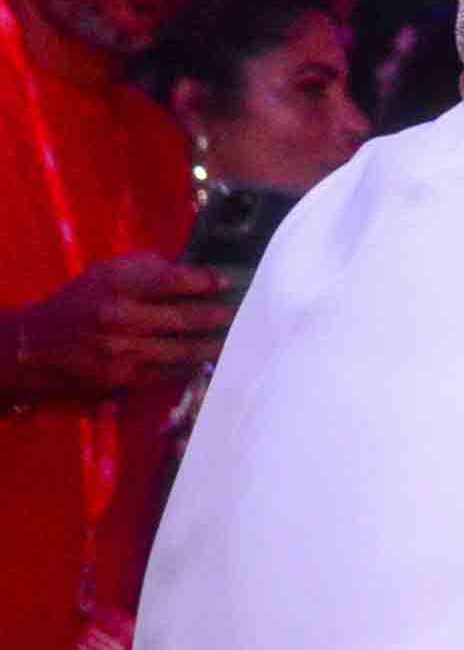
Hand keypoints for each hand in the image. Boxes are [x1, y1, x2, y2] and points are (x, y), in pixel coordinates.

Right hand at [8, 253, 229, 399]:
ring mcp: (124, 352)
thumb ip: (143, 269)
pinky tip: (210, 360)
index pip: (170, 280)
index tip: (228, 281)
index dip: (204, 281)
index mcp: (114, 286)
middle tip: (242, 313)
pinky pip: (172, 372)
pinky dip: (193, 366)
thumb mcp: (102, 275)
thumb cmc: (78, 305)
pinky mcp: (126, 379)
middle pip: (185, 318)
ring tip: (236, 337)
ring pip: (184, 350)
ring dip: (213, 344)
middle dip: (218, 316)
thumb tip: (187, 270)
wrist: (36, 348)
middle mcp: (120, 318)